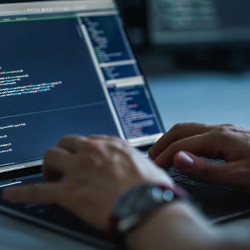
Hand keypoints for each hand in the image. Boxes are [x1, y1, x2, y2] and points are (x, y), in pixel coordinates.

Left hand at [3, 136, 171, 230]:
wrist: (150, 207)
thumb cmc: (153, 188)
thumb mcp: (147, 164)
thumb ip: (136, 160)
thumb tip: (138, 162)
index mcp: (112, 146)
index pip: (90, 140)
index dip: (85, 149)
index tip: (84, 157)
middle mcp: (93, 152)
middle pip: (67, 142)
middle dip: (64, 151)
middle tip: (66, 164)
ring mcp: (79, 170)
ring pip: (51, 156)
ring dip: (49, 165)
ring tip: (51, 175)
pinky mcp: (70, 192)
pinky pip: (39, 191)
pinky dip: (24, 192)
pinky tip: (14, 194)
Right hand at [149, 123, 249, 192]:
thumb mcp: (238, 176)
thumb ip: (205, 169)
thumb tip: (177, 159)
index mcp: (218, 137)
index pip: (181, 144)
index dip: (163, 155)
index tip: (153, 166)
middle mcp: (218, 129)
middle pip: (180, 129)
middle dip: (162, 141)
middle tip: (151, 156)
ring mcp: (223, 130)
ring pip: (188, 128)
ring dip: (171, 138)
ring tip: (161, 151)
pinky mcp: (227, 134)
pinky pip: (197, 131)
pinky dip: (182, 139)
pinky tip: (183, 147)